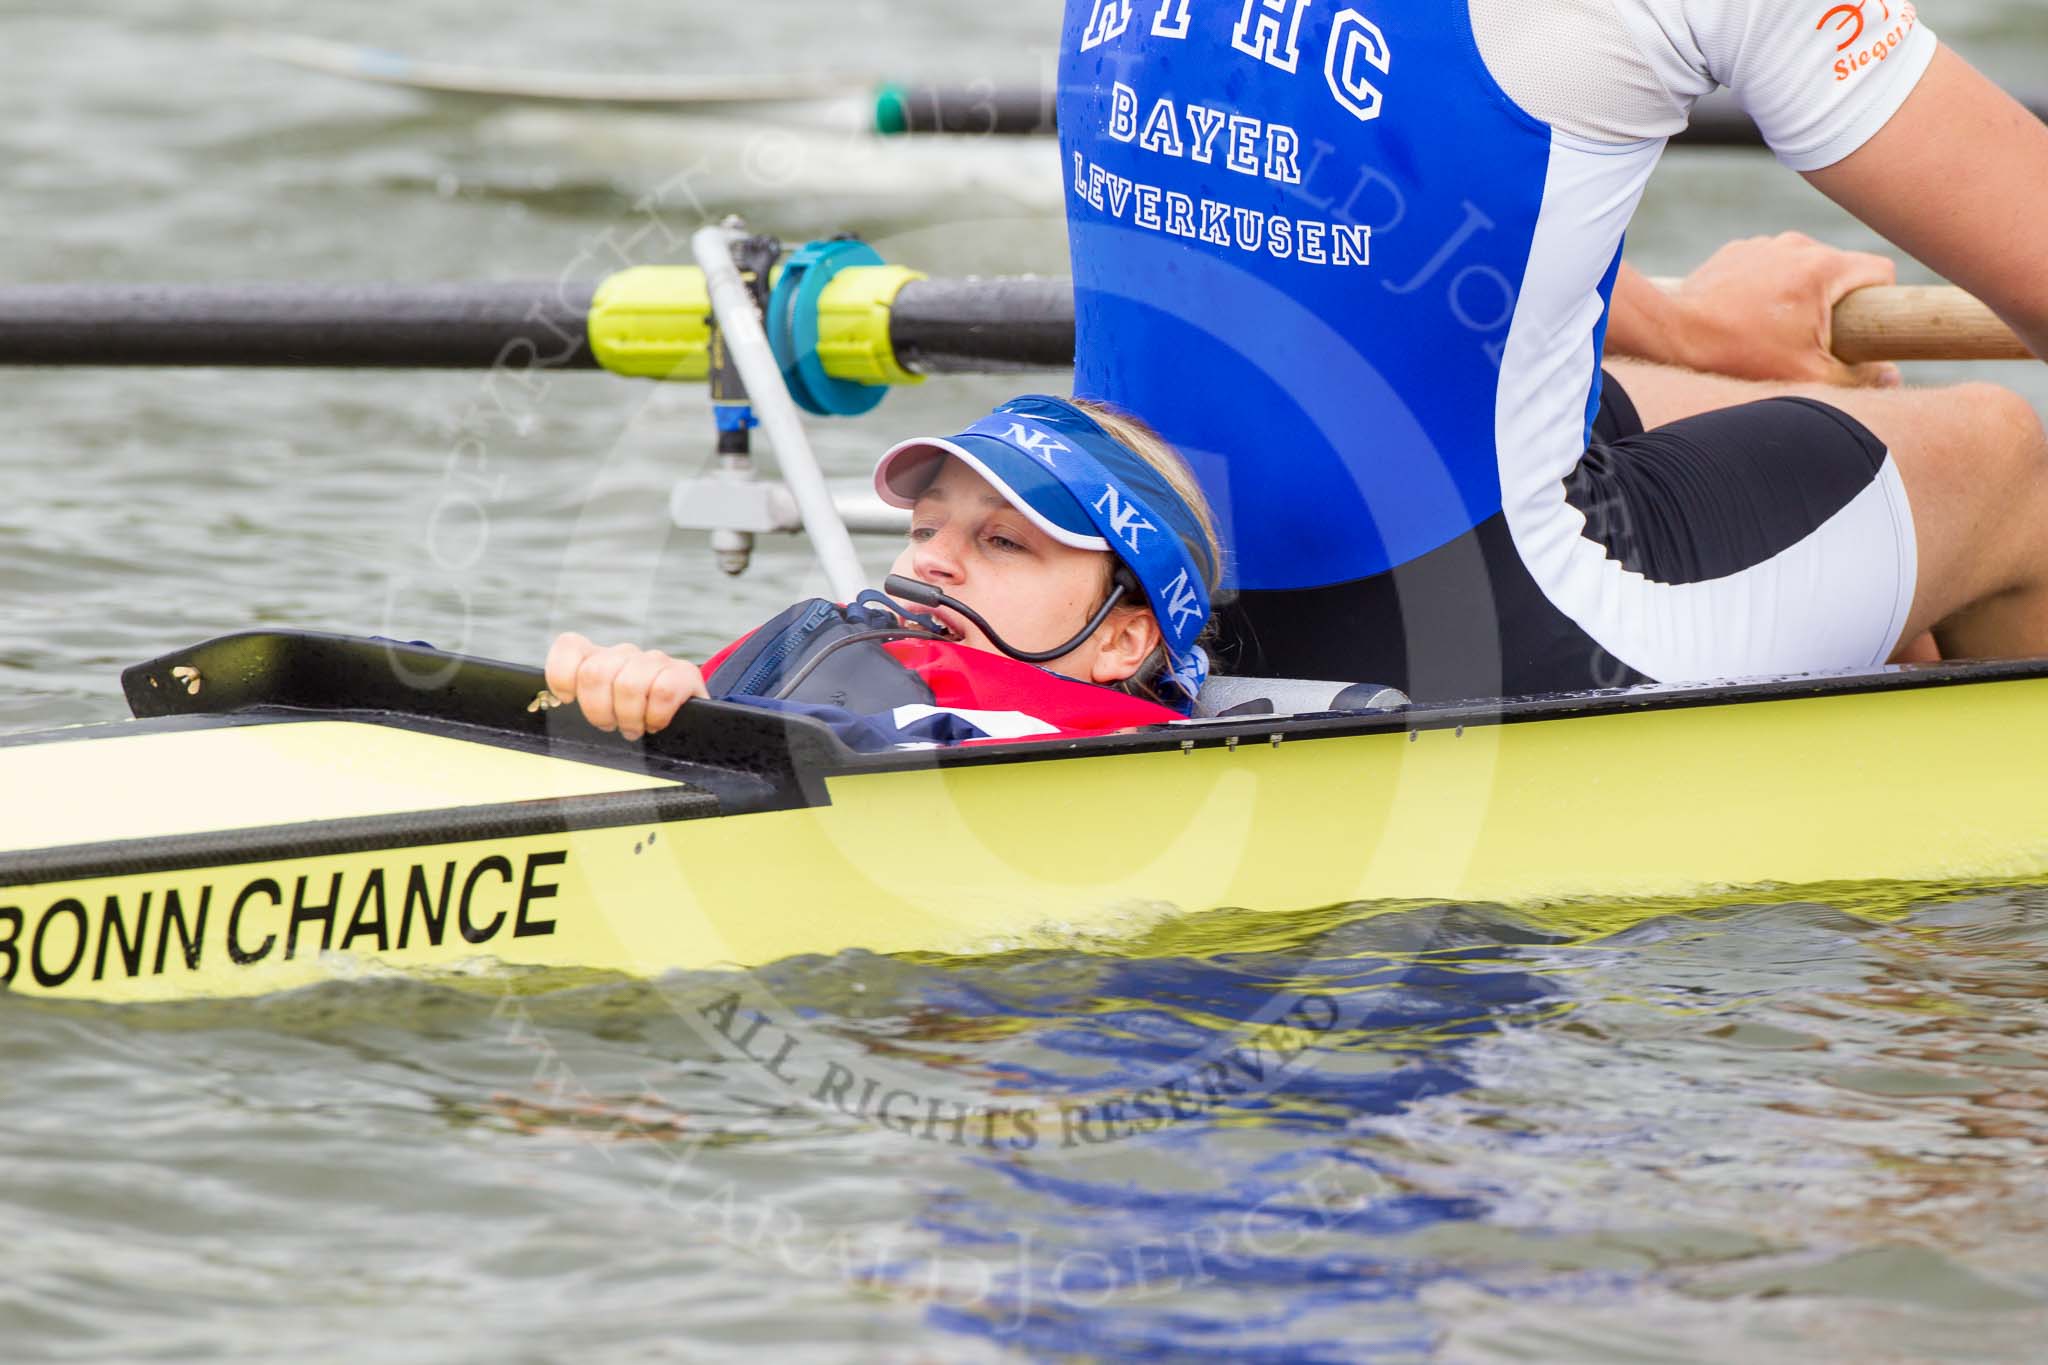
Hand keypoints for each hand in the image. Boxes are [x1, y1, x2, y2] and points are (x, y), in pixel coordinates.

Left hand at [543, 632, 706, 740]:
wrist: (690, 726)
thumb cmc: (635, 723)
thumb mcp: (603, 713)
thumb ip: (580, 705)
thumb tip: (552, 708)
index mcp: (598, 659)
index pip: (570, 647)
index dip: (562, 675)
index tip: (568, 700)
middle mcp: (625, 654)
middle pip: (595, 673)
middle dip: (598, 710)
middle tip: (610, 726)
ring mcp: (655, 660)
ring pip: (629, 684)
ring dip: (630, 717)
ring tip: (635, 729)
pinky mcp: (684, 673)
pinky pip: (664, 692)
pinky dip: (657, 716)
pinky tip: (657, 723)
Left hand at [1668, 233, 1902, 386]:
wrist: (1674, 335)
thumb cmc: (1742, 354)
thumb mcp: (1808, 373)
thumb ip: (1859, 376)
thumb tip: (1892, 377)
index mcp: (1824, 266)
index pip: (1880, 271)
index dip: (1881, 301)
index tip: (1865, 327)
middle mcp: (1797, 244)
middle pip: (1840, 270)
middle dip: (1836, 303)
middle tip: (1817, 338)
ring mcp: (1764, 243)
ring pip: (1803, 266)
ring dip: (1801, 294)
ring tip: (1776, 329)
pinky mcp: (1738, 250)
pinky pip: (1769, 265)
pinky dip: (1769, 287)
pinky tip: (1748, 315)